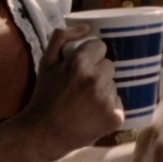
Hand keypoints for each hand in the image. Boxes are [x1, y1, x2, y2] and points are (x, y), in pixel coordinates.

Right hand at [11, 25, 122, 161]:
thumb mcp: (46, 62)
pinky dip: (109, 108)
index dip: (90, 56)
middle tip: (81, 87)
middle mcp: (96, 79)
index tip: (81, 67)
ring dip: (104, 90)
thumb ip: (61, 37)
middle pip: (109, 66)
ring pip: (114, 85)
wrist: (44, 134)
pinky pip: (118, 103)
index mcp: (79, 63)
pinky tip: (93, 114)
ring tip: (85, 103)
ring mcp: (107, 99)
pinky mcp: (115, 117)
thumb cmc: (44, 97)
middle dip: (98, 73)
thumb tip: (87, 27)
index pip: (100, 47)